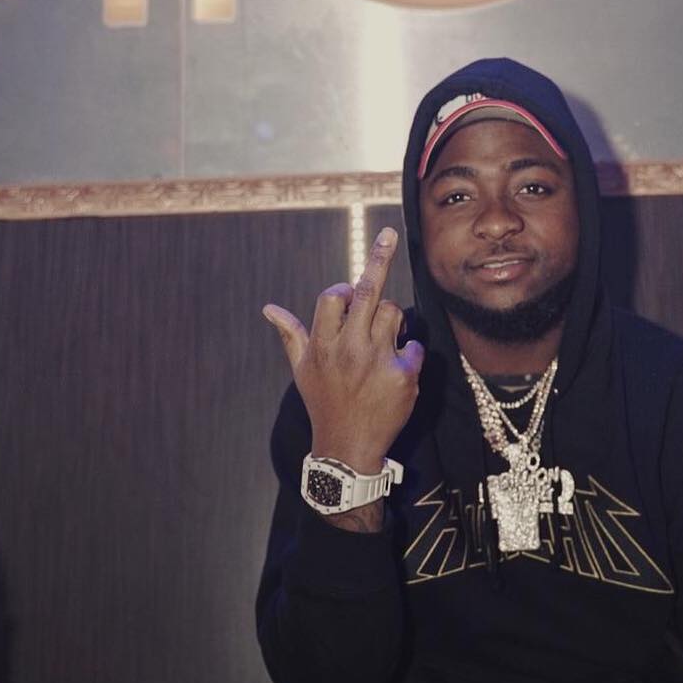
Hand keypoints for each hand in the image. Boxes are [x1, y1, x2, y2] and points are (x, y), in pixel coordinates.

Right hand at [264, 228, 424, 472]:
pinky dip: (408, 352)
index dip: (344, 292)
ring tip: (382, 344)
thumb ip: (291, 334)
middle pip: (368, 291)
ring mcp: (376, 361)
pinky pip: (414, 345)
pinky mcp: (402, 376)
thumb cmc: (324, 403)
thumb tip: (268, 308)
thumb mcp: (302, 370)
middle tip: (391, 233)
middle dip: (380, 258)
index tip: (350, 294)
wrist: (348, 448)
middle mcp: (347, 349)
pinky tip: (396, 372)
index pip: (335, 297)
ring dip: (392, 321)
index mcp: (322, 345)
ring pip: (394, 313)